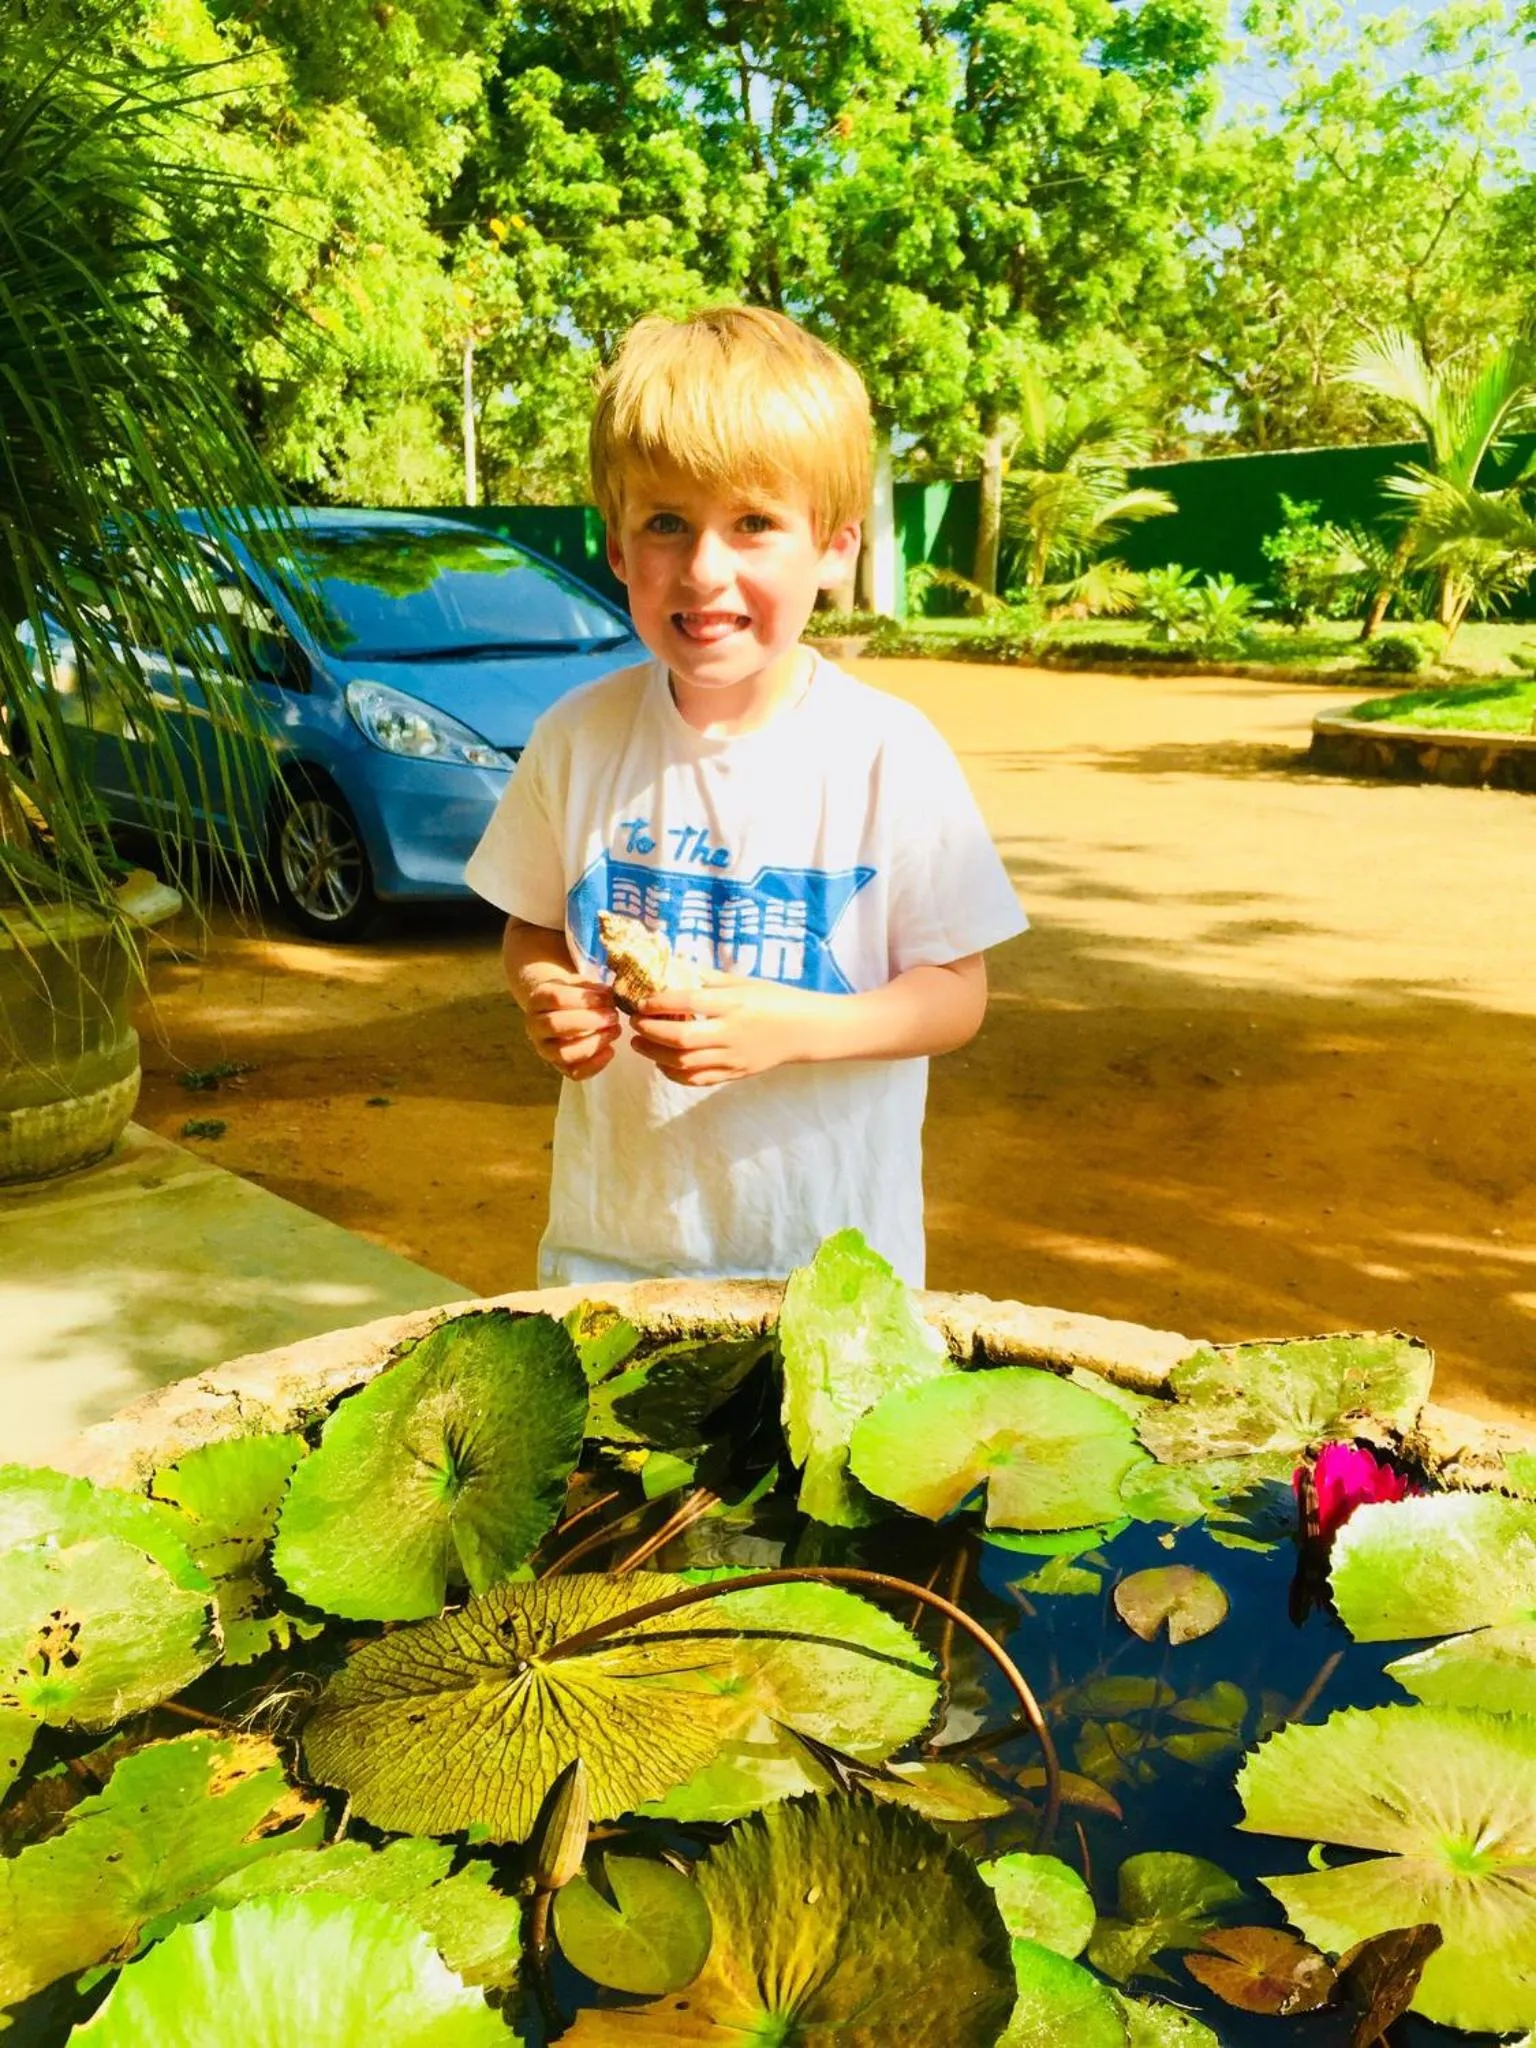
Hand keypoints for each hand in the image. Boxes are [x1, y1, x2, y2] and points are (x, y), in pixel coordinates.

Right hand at [517, 966, 619, 1081]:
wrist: (561, 1011)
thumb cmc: (575, 995)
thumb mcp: (580, 984)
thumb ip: (594, 988)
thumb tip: (610, 996)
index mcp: (538, 999)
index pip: (556, 998)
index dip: (583, 999)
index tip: (606, 998)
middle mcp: (535, 1026)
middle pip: (555, 1025)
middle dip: (589, 1020)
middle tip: (613, 1016)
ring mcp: (545, 1049)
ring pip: (563, 1053)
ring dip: (593, 1043)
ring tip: (614, 1031)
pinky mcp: (560, 1067)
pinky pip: (575, 1073)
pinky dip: (595, 1065)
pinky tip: (610, 1050)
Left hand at [629, 970, 820, 1086]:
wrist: (807, 1030)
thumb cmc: (774, 999)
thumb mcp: (743, 982)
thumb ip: (706, 977)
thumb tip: (670, 966)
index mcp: (734, 1003)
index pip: (689, 1002)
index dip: (659, 1002)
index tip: (641, 1001)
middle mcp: (732, 1032)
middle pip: (681, 1037)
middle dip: (650, 1030)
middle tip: (635, 1022)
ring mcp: (733, 1057)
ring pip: (684, 1062)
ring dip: (655, 1053)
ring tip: (639, 1042)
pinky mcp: (735, 1074)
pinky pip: (697, 1079)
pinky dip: (674, 1074)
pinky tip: (662, 1062)